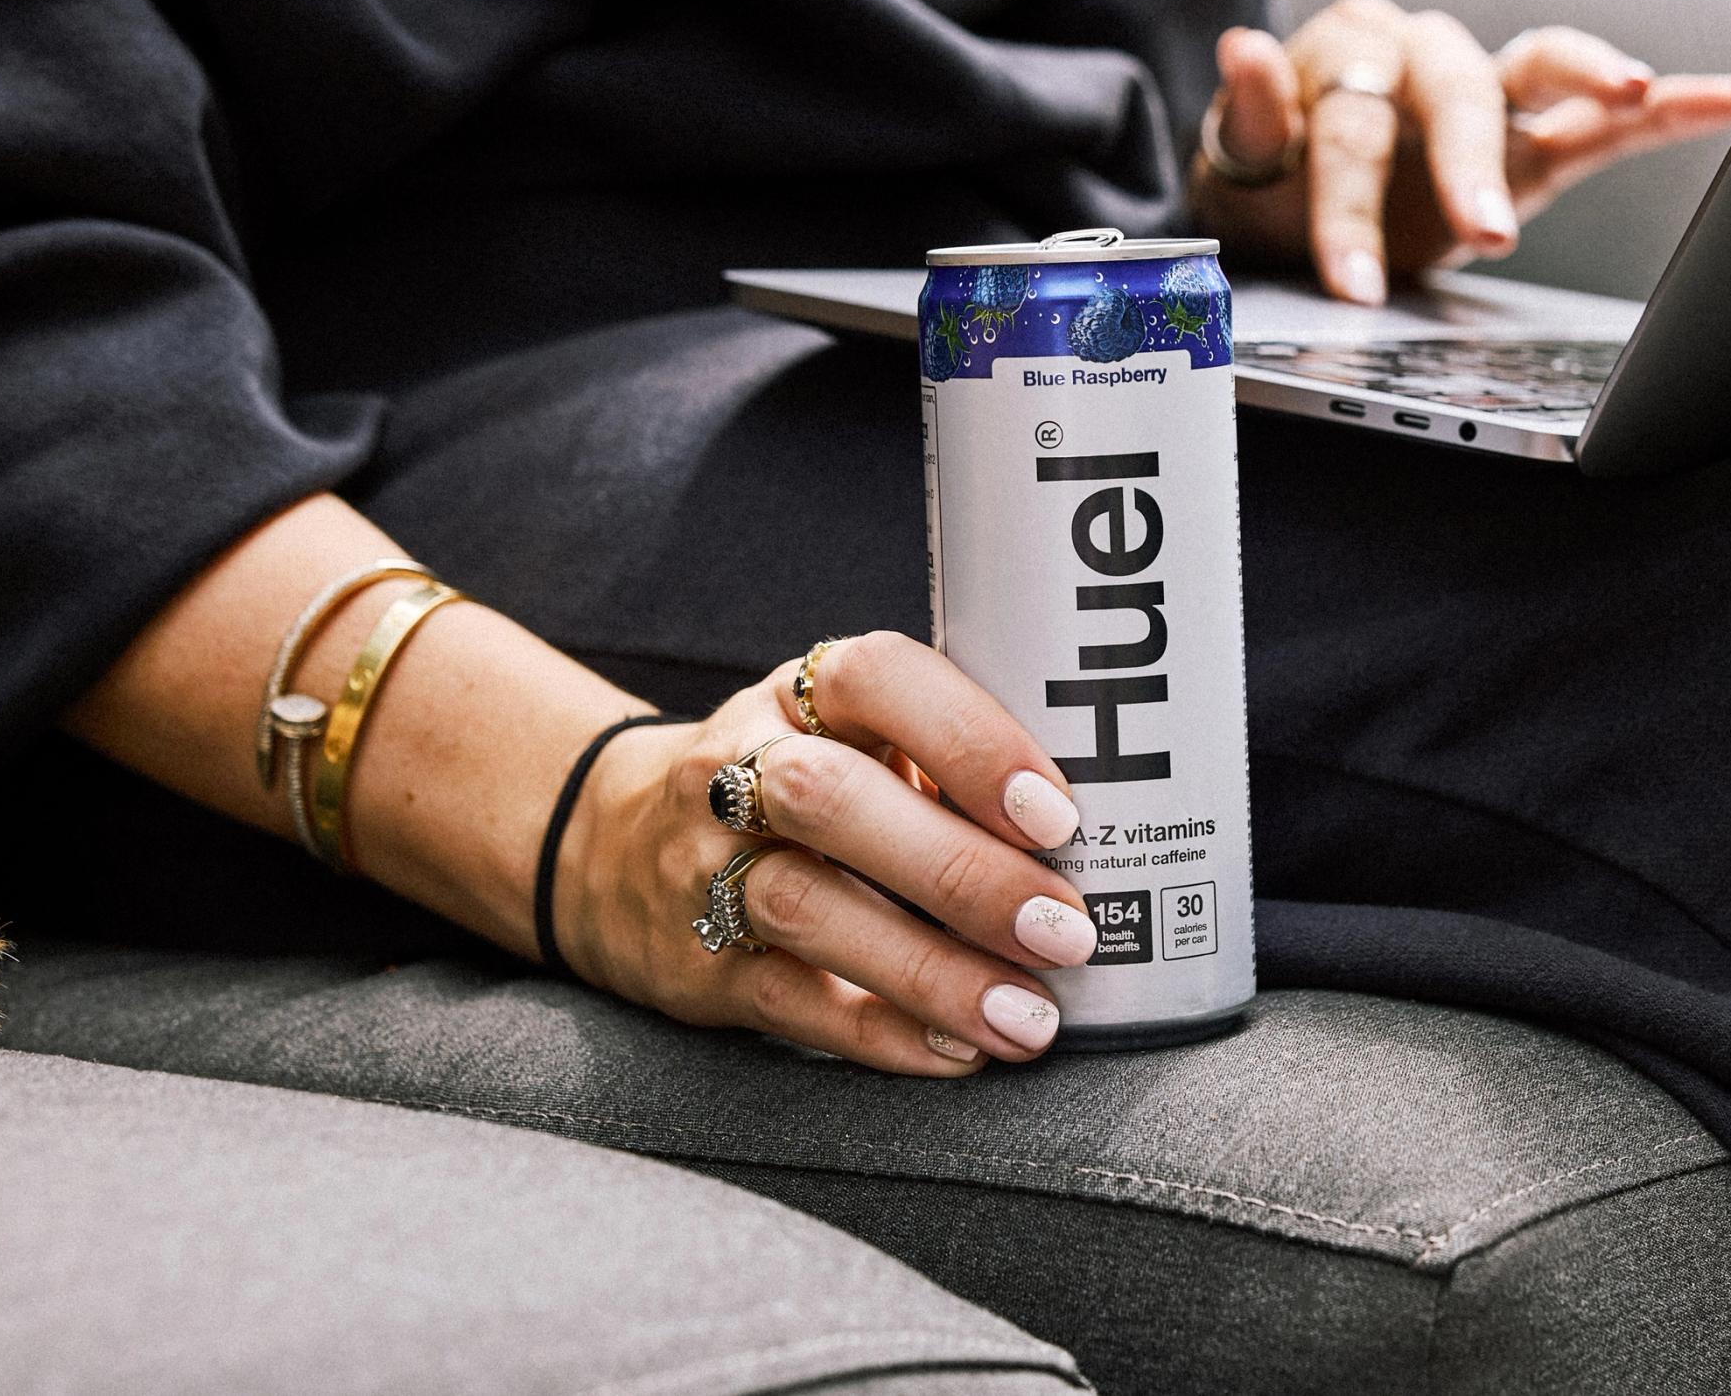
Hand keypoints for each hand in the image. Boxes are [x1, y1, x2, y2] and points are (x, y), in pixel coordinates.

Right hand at [562, 632, 1096, 1076]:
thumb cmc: (800, 790)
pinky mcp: (696, 964)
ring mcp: (705, 864)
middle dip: (960, 871)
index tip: (1057, 812)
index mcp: (804, 692)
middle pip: (831, 800)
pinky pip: (787, 998)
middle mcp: (741, 765)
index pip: (877, 678)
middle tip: (1068, 932)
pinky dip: (880, 1033)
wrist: (611, 849)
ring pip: (804, 906)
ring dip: (930, 969)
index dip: (967, 738)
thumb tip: (1119, 837)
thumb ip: (949, 764)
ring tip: (1030, 1017)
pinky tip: (960, 1053)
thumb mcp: (851, 740)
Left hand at [1188, 0, 1730, 303]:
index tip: (1353, 283)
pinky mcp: (1527, 138)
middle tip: (1483, 232)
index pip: (1353, 128)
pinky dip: (1660, 106)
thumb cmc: (1264, 179)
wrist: (1280, 197)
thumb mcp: (1235, 165)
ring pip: (1541, 69)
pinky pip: (1596, 119)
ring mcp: (1482, 91)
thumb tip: (1242, 48)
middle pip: (1454, 95)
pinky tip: (1722, 96)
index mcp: (1347, 47)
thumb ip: (1249, 116)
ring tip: (1632, 93)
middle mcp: (1423, 51)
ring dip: (1586, 82)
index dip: (1349, 207)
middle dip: (1471, 164)